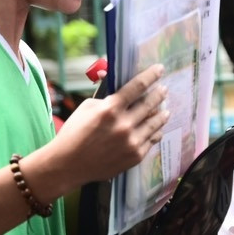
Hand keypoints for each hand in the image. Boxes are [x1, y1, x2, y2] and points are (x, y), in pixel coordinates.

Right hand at [51, 64, 169, 187]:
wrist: (68, 165)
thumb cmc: (74, 133)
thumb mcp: (86, 107)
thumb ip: (106, 96)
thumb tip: (119, 86)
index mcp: (111, 109)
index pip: (138, 86)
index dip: (151, 75)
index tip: (159, 69)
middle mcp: (124, 125)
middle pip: (150, 103)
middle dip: (159, 94)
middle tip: (164, 89)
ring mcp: (132, 142)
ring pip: (155, 123)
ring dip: (162, 114)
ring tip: (165, 110)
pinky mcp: (135, 156)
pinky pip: (152, 140)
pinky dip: (155, 132)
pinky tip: (157, 128)